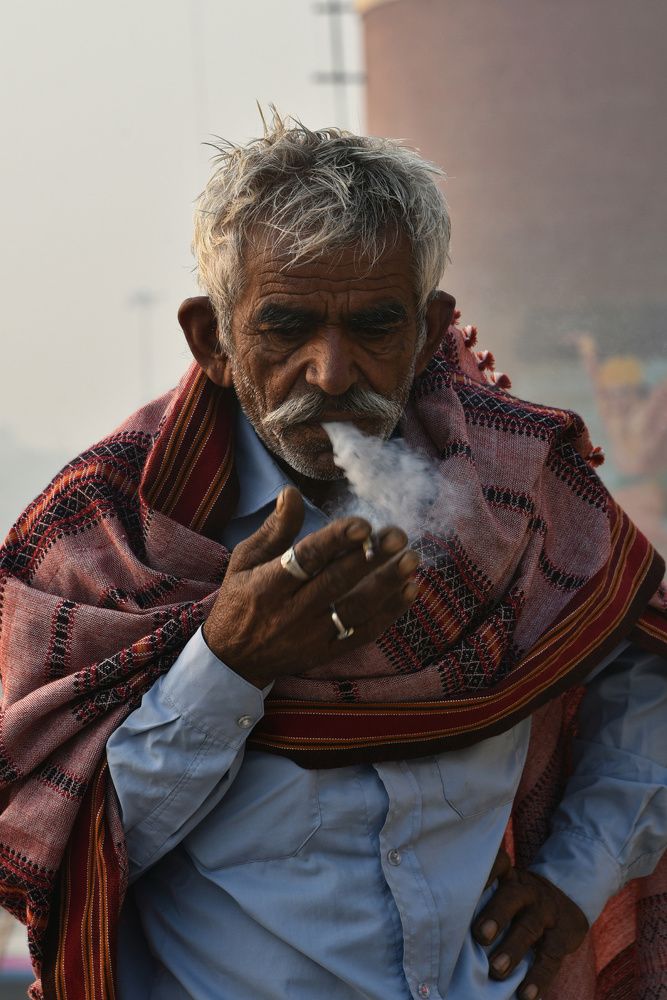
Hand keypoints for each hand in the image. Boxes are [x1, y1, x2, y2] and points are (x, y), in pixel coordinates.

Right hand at [203, 486, 419, 687]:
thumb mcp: (245, 560)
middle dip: (370, 558)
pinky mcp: (327, 653)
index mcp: (268, 586)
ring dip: (386, 585)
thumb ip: (274, 529)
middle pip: (336, 583)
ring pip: (356, 610)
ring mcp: (312, 636)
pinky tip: (409, 591)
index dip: (335, 541)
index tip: (363, 524)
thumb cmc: (240, 600)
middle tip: (398, 535)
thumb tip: (292, 492)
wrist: (235, 660)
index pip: (306, 559)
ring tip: (411, 560)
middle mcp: (291, 612)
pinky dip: (389, 614)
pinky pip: (363, 634)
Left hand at [473, 847, 588, 999]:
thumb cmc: (518, 900)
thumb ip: (482, 900)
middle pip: (511, 897)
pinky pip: (550, 958)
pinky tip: (526, 995)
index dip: (485, 871)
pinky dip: (537, 978)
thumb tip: (443, 925)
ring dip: (512, 949)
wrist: (567, 898)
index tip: (466, 882)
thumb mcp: (504, 888)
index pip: (498, 863)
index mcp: (508, 877)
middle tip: (480, 935)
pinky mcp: (561, 937)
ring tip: (497, 970)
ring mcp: (545, 912)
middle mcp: (526, 890)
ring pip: (529, 928)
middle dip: (496, 915)